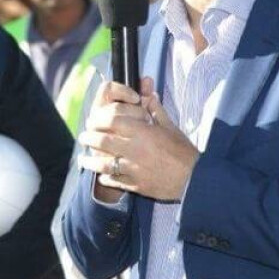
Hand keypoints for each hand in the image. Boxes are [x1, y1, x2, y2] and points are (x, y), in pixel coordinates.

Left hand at [78, 77, 198, 200]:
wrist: (194, 180)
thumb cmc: (183, 152)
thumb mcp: (170, 127)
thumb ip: (155, 109)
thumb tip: (147, 92)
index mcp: (144, 132)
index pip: (112, 120)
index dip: (99, 119)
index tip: (93, 120)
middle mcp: (136, 149)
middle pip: (103, 141)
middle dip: (89, 138)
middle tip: (84, 137)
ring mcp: (134, 169)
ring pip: (104, 163)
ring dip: (90, 161)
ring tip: (83, 159)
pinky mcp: (136, 185)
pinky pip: (114, 180)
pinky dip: (105, 177)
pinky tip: (101, 175)